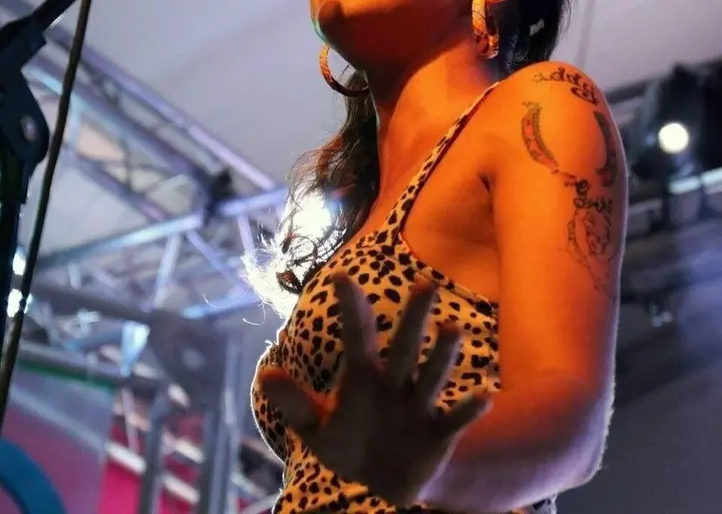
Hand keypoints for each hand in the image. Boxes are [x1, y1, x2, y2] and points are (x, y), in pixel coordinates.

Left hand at [258, 273, 491, 505]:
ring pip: (432, 376)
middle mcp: (394, 383)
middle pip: (405, 347)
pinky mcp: (438, 434)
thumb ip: (295, 403)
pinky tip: (485, 395)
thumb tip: (265, 374)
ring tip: (452, 329)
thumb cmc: (350, 444)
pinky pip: (456, 420)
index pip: (358, 336)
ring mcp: (417, 406)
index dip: (351, 309)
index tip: (340, 277)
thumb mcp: (317, 428)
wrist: (381, 484)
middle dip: (414, 319)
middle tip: (424, 284)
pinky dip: (469, 409)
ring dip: (442, 355)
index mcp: (363, 377)